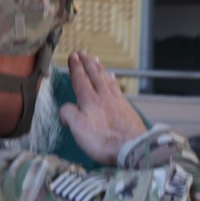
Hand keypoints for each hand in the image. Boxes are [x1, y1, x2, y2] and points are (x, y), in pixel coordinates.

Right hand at [58, 50, 146, 164]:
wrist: (133, 147)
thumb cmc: (104, 140)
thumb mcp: (78, 128)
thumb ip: (69, 114)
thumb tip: (66, 109)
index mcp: (90, 100)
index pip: (80, 79)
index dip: (76, 67)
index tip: (73, 56)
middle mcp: (104, 96)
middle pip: (94, 75)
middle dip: (87, 63)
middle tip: (83, 52)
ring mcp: (118, 101)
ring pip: (106, 79)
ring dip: (100, 69)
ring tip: (96, 60)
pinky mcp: (127, 108)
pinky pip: (117, 88)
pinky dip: (113, 80)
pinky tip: (113, 78)